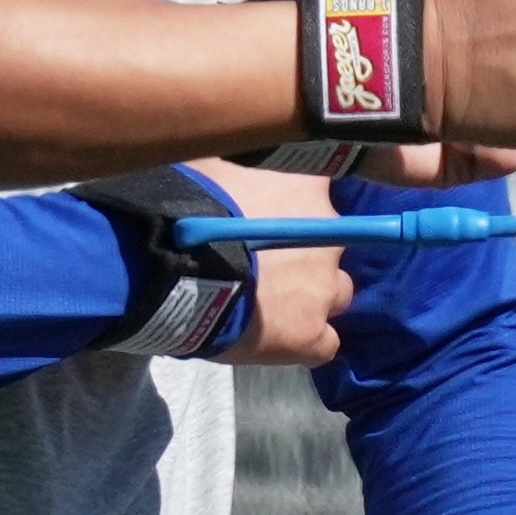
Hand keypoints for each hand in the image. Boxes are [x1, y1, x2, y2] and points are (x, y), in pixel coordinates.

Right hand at [191, 161, 352, 367]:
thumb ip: (239, 177)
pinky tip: (280, 341)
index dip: (297, 211)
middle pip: (331, 249)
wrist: (179, 270)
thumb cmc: (191, 210)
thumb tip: (228, 179)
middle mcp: (330, 236)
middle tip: (268, 267)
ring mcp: (325, 289)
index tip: (273, 220)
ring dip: (311, 298)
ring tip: (274, 307)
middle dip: (306, 258)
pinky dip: (307, 342)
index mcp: (308, 189)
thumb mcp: (215, 171)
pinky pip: (325, 343)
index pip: (319, 194)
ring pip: (336, 296)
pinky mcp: (312, 335)